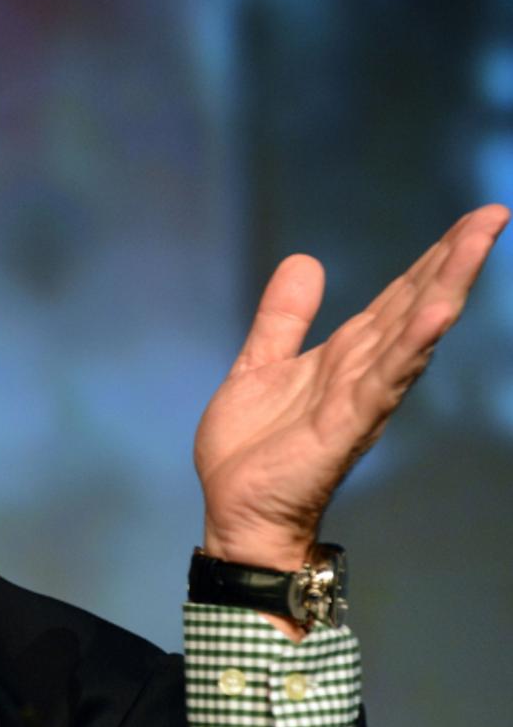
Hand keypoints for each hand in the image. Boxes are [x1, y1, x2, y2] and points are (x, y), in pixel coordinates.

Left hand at [195, 205, 508, 572]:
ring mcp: (358, 398)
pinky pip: (384, 381)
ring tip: (477, 244)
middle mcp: (361, 372)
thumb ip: (284, 318)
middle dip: (452, 260)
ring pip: (410, 335)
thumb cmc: (253, 452)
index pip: (396, 298)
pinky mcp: (345, 427)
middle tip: (493, 213)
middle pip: (414, 306)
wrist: (238, 513)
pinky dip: (410, 348)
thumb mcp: (260, 365)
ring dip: (443, 289)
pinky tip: (436, 316)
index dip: (431, 258)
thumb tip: (304, 261)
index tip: (473, 218)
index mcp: (343, 356)